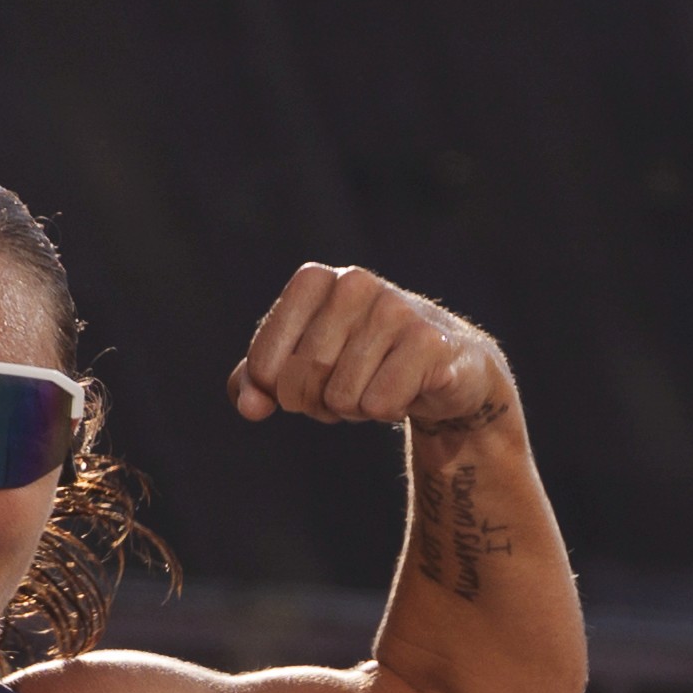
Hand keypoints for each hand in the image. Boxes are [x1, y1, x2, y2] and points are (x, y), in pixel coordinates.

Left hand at [232, 268, 502, 431]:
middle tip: (353, 383)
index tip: (309, 379)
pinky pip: (377, 404)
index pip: (263, 365)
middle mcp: (354, 284)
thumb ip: (257, 383)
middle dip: (320, 403)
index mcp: (315, 281)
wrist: (442, 367)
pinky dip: (388, 411)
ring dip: (357, 408)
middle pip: (302, 384)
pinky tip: (408, 388)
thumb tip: (250, 405)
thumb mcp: (300, 367)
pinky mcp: (428, 340)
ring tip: (381, 382)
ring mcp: (394, 308)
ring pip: (340, 397)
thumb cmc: (362, 363)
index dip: (280, 392)